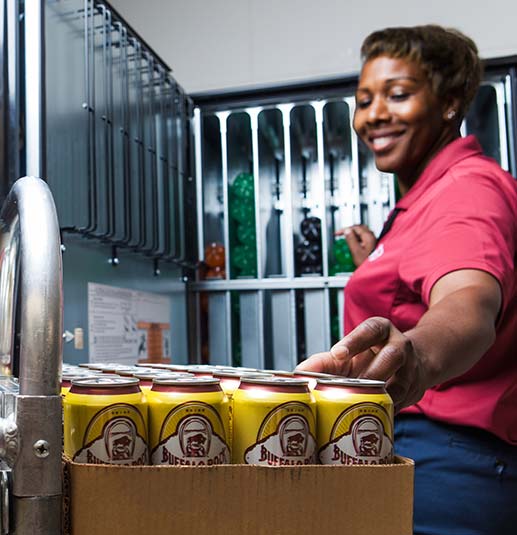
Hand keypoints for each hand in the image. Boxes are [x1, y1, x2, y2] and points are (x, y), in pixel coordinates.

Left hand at [296, 317, 429, 412]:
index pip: (370, 330)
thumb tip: (299, 372)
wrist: (410, 362)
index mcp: (380, 330)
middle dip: (372, 373)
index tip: (336, 353)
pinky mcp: (414, 391)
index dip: (354, 341)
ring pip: (400, 383)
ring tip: (363, 405)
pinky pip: (402, 404)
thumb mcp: (348, 352)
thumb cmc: (371, 356)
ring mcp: (411, 369)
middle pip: (391, 356)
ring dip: (382, 396)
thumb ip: (324, 361)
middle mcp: (399, 346)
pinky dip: (387, 412)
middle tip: (353, 386)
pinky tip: (373, 418)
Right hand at [335, 225, 375, 266]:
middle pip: (359, 227)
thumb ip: (351, 240)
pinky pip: (363, 236)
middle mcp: (371, 237)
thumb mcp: (356, 251)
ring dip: (353, 232)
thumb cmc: (366, 263)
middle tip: (341, 232)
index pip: (355, 228)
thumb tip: (347, 231)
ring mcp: (372, 240)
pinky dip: (357, 236)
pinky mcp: (372, 244)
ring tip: (346, 236)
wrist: (373, 270)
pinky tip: (353, 241)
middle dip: (349, 229)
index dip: (345, 229)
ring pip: (362, 231)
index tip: (338, 233)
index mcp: (368, 237)